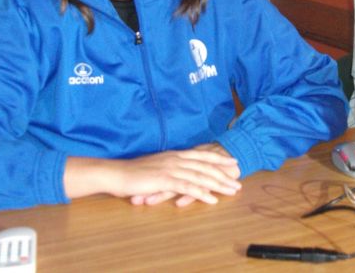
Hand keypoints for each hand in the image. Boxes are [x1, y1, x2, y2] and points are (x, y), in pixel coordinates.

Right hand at [125, 143, 240, 206]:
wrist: (116, 173)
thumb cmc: (133, 173)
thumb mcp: (155, 166)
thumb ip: (168, 168)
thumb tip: (177, 172)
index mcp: (174, 155)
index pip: (202, 155)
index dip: (219, 158)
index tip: (233, 161)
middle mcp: (176, 159)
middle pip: (206, 166)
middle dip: (224, 173)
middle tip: (238, 180)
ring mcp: (171, 169)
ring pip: (201, 176)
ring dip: (218, 184)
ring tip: (231, 191)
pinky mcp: (165, 180)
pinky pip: (188, 187)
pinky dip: (202, 193)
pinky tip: (212, 200)